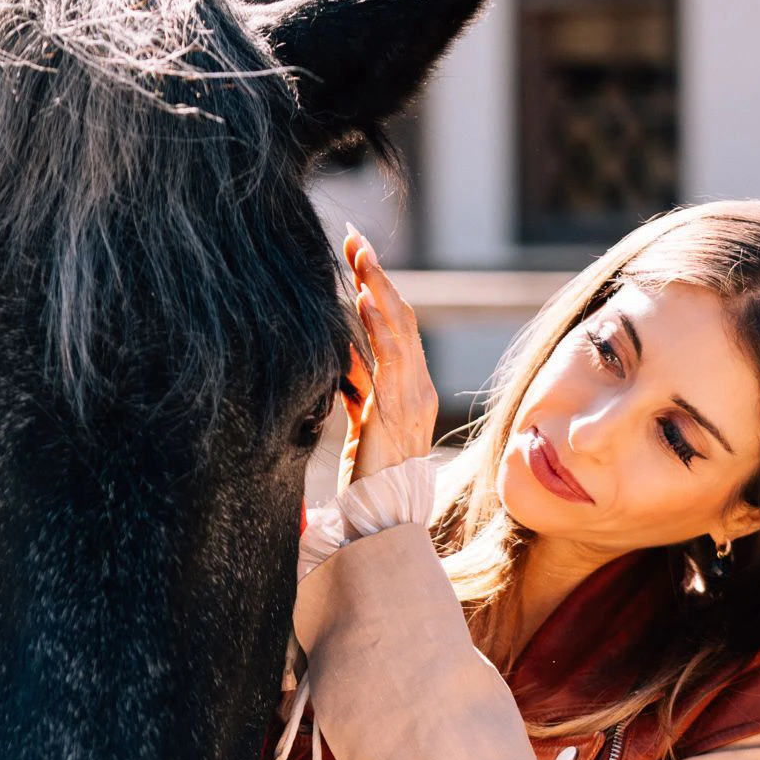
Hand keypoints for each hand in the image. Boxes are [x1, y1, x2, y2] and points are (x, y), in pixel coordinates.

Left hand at [339, 227, 438, 487]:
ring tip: (360, 254)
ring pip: (399, 331)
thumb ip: (357, 386)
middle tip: (355, 238)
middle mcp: (416, 388)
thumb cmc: (370, 477)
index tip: (357, 253)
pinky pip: (390, 363)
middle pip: (400, 317)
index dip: (379, 287)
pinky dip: (379, 329)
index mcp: (409, 388)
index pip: (396, 324)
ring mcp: (409, 399)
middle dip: (377, 276)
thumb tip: (344, 354)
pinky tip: (365, 302)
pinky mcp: (394, 414)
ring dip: (378, 289)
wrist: (380, 521)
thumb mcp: (361, 420)